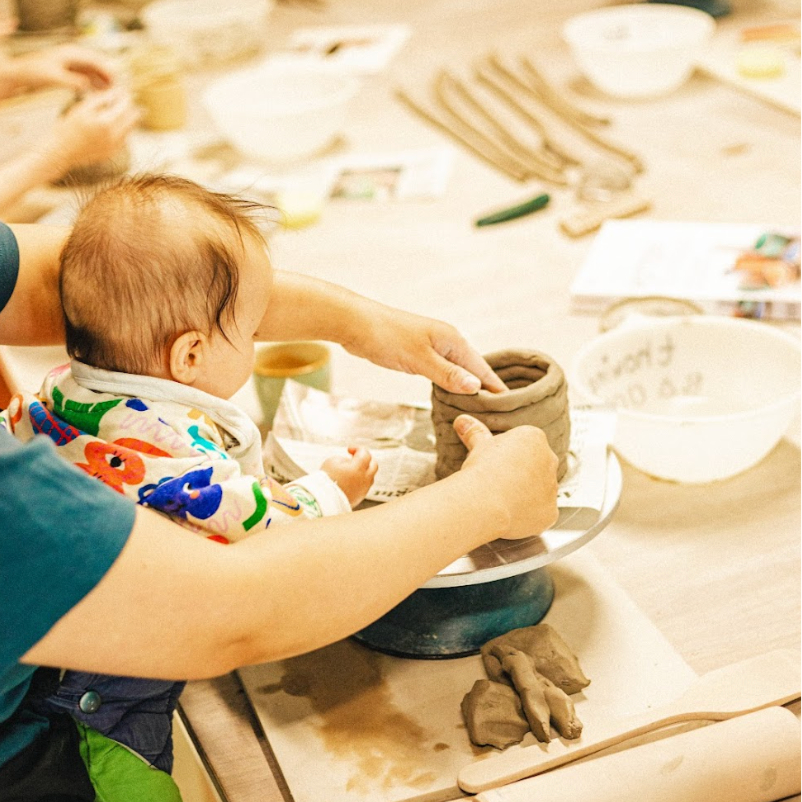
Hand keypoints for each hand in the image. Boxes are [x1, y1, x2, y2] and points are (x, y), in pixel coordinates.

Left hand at [2, 45, 113, 95]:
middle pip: (96, 65)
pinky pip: (87, 77)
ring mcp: (72, 63)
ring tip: (113, 94)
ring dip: (103, 82)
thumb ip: (73, 81)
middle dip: (109, 77)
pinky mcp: (70, 71)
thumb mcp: (55, 78)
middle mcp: (73, 56)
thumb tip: (88, 86)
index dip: (108, 71)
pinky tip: (101, 94)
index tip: (118, 82)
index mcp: (71, 53)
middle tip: (120, 90)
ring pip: (93, 72)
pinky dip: (95, 85)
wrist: (22, 74)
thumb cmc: (35, 73)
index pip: (95, 60)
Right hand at [38, 87, 138, 176]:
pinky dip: (122, 129)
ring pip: (131, 128)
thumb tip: (116, 92)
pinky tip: (111, 125)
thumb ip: (101, 99)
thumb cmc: (68, 127)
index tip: (121, 90)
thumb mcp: (82, 108)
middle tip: (121, 100)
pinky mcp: (113, 153)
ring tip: (116, 111)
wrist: (61, 151)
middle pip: (133, 117)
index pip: (125, 105)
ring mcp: (115, 146)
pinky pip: (124, 138)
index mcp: (106, 122)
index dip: (125, 96)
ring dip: (127, 118)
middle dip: (129, 107)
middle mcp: (114, 136)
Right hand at [322, 446, 377, 507]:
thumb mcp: (333, 461)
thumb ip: (345, 460)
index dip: (357, 449)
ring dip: (363, 471)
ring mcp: (364, 489)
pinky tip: (349, 480)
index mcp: (358, 468)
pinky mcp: (360, 497)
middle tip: (355, 458)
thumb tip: (349, 463)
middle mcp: (365, 479)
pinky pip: (364, 486)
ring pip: (370, 476)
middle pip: (373, 465)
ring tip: (350, 470)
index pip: (365, 453)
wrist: (322, 500)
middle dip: (365, 459)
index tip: (348, 449)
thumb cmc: (326, 479)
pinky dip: (359, 481)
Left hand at [346, 306, 506, 394]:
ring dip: (468, 387)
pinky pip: (442, 371)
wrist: (355, 323)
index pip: (481, 368)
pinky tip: (451, 395)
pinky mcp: (419, 353)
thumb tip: (476, 387)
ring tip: (480, 409)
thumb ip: (447, 374)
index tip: (513, 405)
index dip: (495, 387)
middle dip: (486, 390)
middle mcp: (447, 341)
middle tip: (500, 414)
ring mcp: (432, 347)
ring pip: (457, 370)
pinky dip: (450, 384)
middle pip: (473, 369)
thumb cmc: (387, 336)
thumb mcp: (419, 359)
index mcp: (452, 340)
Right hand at [453, 414, 557, 539]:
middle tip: (498, 482)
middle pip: (537, 465)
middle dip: (522, 473)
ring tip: (502, 500)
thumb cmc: (482, 470)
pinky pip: (542, 513)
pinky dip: (530, 515)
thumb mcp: (477, 447)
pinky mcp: (550, 512)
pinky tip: (511, 515)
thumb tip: (462, 420)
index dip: (508, 455)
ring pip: (541, 490)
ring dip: (527, 494)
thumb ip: (476, 433)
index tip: (495, 464)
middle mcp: (549, 460)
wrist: (485, 503)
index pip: (525, 444)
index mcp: (534, 439)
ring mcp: (552, 488)